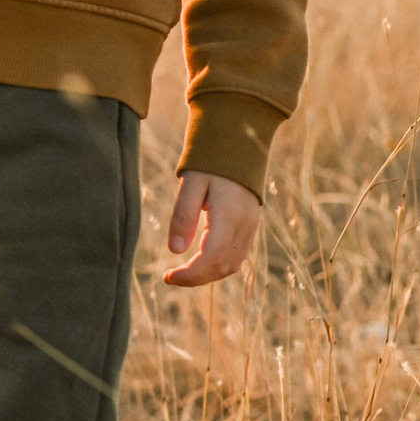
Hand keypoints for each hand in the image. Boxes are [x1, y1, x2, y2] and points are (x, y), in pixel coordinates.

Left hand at [163, 170, 260, 285]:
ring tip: (183, 272)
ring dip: (208, 274)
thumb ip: (183, 215)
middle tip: (171, 277)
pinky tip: (200, 261)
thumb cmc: (210, 161)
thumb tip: (175, 250)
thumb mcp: (191, 182)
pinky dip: (219, 264)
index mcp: (229, 216)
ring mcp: (251, 226)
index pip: (212, 258)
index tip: (168, 277)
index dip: (191, 275)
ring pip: (233, 264)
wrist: (239, 142)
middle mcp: (245, 225)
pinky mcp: (251, 225)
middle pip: (223, 267)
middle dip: (197, 278)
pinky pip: (238, 255)